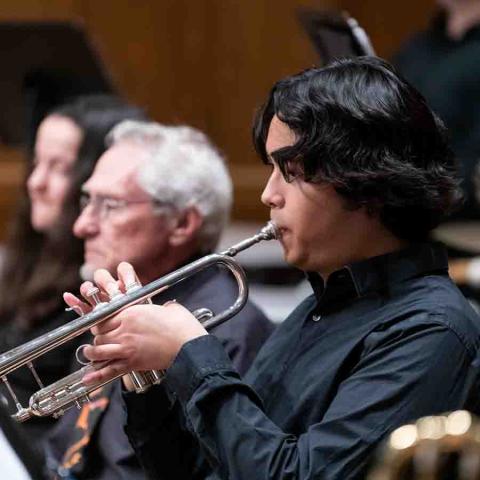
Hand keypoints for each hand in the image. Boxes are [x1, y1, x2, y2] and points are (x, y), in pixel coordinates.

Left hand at [71, 263, 207, 384]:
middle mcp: (124, 330)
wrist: (189, 345)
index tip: (103, 325)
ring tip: (90, 353)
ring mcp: (127, 348)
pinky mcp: (132, 363)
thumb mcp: (168, 308)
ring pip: (98, 351)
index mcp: (131, 313)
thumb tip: (161, 309)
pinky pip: (109, 370)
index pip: (104, 317)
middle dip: (98, 337)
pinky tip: (88, 379)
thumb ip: (157, 307)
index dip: (102, 322)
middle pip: (98, 334)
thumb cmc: (182, 326)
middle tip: (101, 339)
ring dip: (92, 353)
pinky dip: (96, 376)